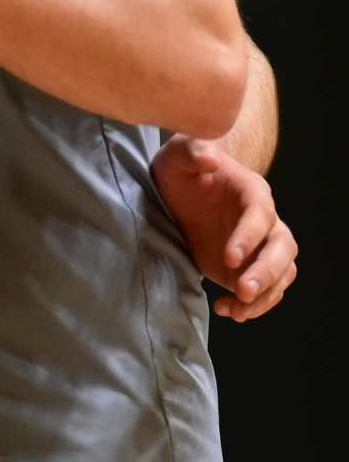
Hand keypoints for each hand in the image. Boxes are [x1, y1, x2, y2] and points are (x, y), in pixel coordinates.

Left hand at [152, 135, 296, 320]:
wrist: (184, 187)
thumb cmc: (183, 168)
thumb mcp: (178, 155)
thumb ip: (192, 152)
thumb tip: (211, 158)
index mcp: (252, 191)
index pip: (261, 215)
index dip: (249, 237)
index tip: (228, 258)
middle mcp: (265, 221)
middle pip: (283, 248)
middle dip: (267, 272)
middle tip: (242, 291)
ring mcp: (260, 247)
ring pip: (282, 273)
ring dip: (265, 295)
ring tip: (235, 310)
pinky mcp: (249, 267)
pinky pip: (265, 290)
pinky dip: (252, 305)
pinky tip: (226, 310)